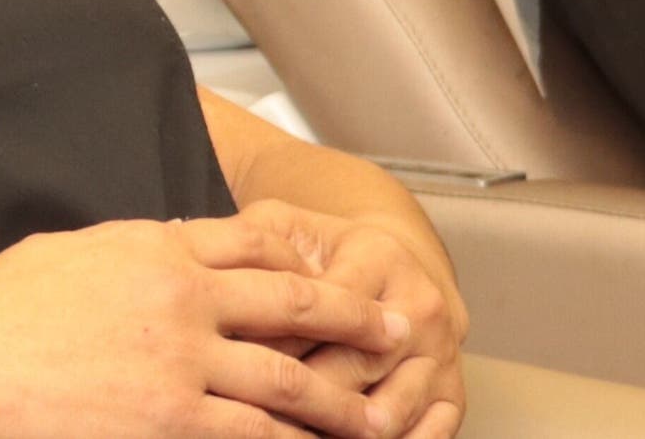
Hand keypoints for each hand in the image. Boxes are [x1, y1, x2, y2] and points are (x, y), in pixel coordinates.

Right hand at [0, 219, 421, 438]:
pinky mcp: (170, 423)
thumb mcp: (70, 252)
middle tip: (401, 330)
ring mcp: (179, 366)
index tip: (339, 269)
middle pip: (291, 304)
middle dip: (354, 318)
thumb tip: (160, 247)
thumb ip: (128, 250)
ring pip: (286, 383)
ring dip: (340, 403)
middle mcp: (181, 301)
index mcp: (156, 249)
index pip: (252, 243)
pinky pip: (250, 435)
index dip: (305, 257)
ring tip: (379, 419)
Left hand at [198, 205, 466, 438]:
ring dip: (341, 432)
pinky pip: (428, 436)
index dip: (271, 341)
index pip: (320, 309)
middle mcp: (418, 305)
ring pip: (388, 410)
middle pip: (352, 366)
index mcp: (377, 256)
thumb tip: (192, 251)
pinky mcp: (452, 394)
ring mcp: (440, 354)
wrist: (399, 267)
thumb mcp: (289, 226)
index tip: (229, 365)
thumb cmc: (327, 251)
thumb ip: (250, 240)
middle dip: (301, 398)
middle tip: (252, 412)